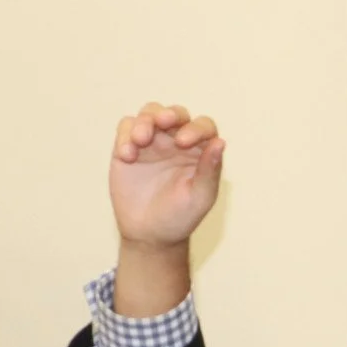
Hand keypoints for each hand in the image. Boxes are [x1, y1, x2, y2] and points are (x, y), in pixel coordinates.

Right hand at [109, 102, 224, 250]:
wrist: (149, 234)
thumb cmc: (181, 216)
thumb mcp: (200, 197)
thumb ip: (209, 170)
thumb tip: (220, 142)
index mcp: (200, 151)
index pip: (204, 127)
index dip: (196, 128)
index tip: (183, 142)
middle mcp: (177, 141)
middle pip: (175, 113)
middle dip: (169, 114)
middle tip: (163, 123)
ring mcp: (152, 142)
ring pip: (149, 113)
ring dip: (145, 120)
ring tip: (141, 140)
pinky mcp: (128, 147)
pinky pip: (126, 128)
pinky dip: (125, 135)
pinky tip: (128, 156)